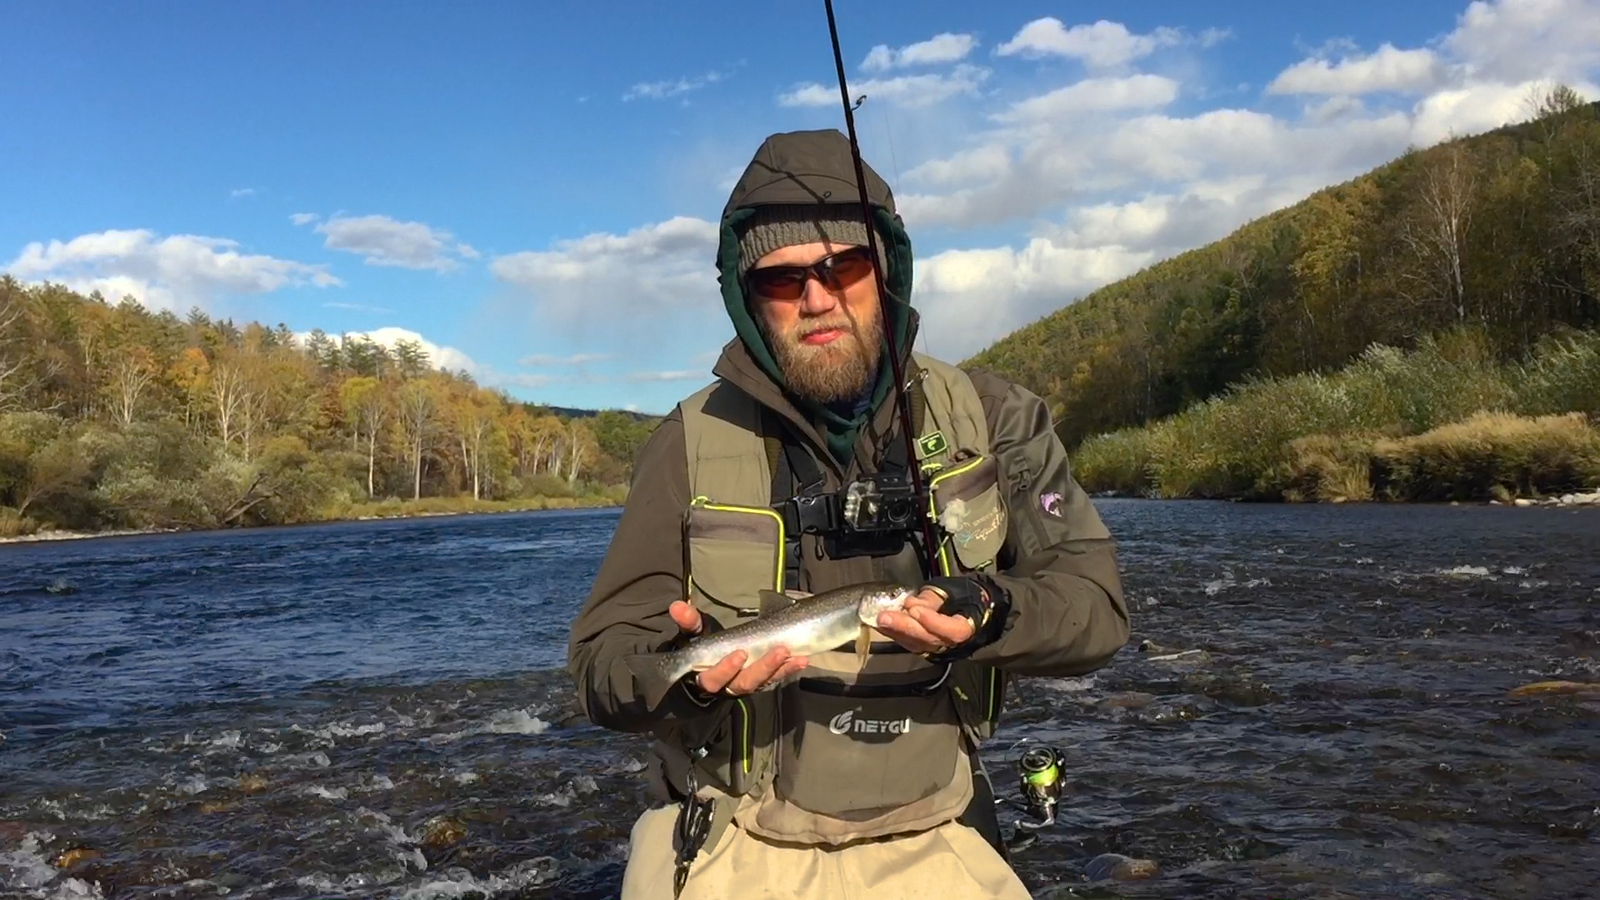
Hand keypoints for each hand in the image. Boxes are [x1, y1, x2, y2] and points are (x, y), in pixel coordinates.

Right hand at [669, 601, 808, 695]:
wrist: (707, 665)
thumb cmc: (700, 650)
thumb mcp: (693, 634)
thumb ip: (688, 622)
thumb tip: (677, 606)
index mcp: (706, 676)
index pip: (714, 678)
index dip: (726, 668)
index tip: (739, 653)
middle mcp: (727, 685)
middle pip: (745, 683)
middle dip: (762, 667)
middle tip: (778, 650)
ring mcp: (746, 684)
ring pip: (762, 682)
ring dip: (780, 668)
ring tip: (795, 654)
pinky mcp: (761, 681)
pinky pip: (775, 678)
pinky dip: (788, 669)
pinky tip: (802, 658)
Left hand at [873, 589, 976, 655]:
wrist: (967, 611)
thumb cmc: (962, 598)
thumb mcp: (952, 590)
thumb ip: (932, 598)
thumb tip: (911, 603)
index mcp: (967, 627)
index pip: (952, 631)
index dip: (933, 622)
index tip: (915, 609)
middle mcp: (952, 643)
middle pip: (928, 640)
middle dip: (905, 628)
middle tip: (885, 617)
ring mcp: (936, 648)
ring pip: (916, 644)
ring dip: (895, 632)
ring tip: (880, 619)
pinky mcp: (922, 648)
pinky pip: (908, 643)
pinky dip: (893, 633)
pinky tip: (880, 625)